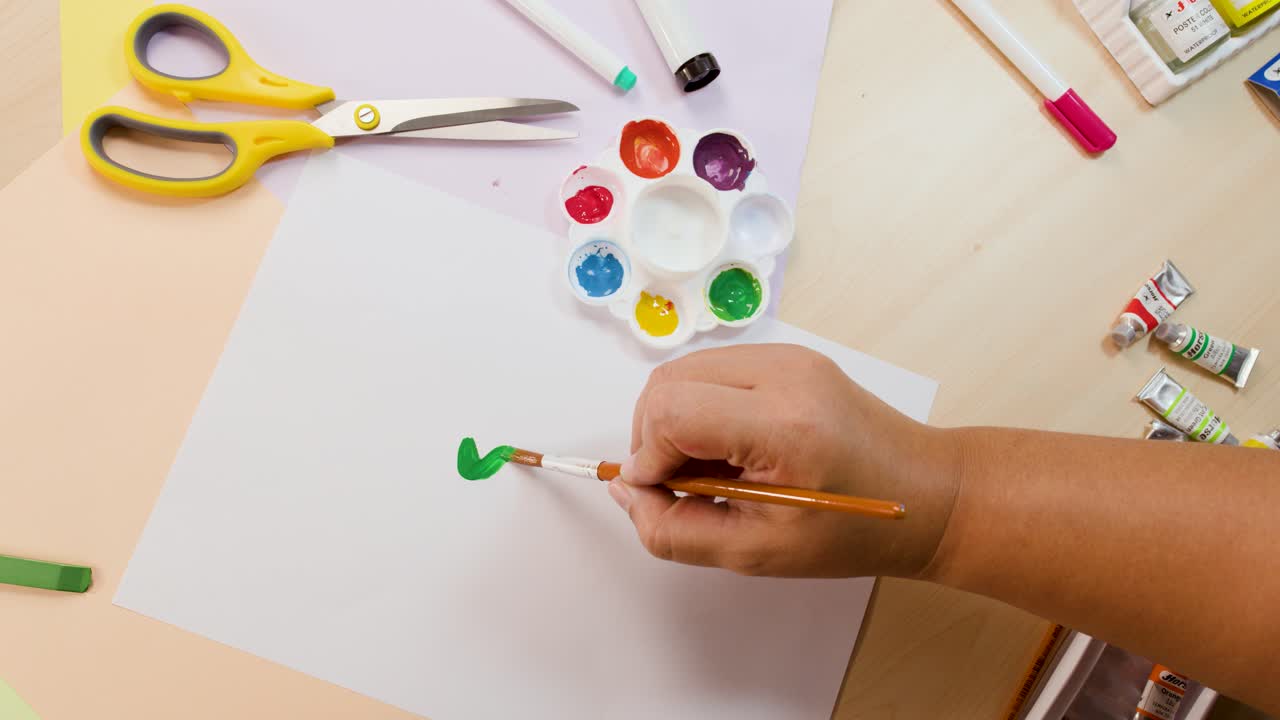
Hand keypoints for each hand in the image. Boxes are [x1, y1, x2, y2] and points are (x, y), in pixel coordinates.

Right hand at [611, 344, 959, 578]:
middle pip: (667, 383)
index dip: (647, 456)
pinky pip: (714, 370)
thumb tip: (626, 490)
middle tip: (682, 486)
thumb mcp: (756, 552)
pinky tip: (728, 448)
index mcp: (782, 423)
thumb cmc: (853, 530)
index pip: (671, 410)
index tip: (662, 495)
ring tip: (708, 470)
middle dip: (653, 437)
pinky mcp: (789, 356)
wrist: (926, 495)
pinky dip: (700, 407)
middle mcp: (783, 373)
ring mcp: (788, 357)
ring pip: (684, 371)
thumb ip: (675, 530)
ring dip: (673, 421)